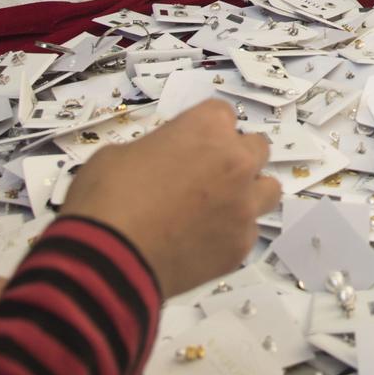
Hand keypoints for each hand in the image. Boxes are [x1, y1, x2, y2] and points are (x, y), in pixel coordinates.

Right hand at [59, 100, 280, 298]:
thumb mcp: (119, 155)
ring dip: (248, 193)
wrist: (109, 260)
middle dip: (235, 157)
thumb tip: (159, 163)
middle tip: (207, 176)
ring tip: (218, 208)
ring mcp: (243, 206)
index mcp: (206, 128)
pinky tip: (202, 243)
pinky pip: (248, 232)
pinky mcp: (241, 245)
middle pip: (256, 148)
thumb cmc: (106, 199)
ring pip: (267, 190)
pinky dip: (230, 234)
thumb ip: (155, 149)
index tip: (189, 144)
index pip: (222, 114)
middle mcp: (236, 162)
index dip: (204, 130)